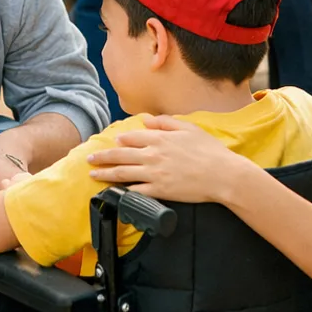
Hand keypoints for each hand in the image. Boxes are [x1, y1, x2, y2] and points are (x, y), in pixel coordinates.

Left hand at [86, 115, 245, 202]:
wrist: (222, 175)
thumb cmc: (210, 151)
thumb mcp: (189, 128)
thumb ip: (166, 122)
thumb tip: (148, 120)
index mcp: (160, 138)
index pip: (133, 137)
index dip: (120, 139)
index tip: (113, 141)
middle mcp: (153, 155)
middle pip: (121, 154)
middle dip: (103, 157)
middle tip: (89, 159)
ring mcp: (154, 174)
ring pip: (123, 173)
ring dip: (106, 174)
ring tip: (93, 175)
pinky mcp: (159, 191)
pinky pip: (136, 190)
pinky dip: (123, 191)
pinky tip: (114, 192)